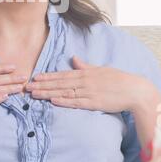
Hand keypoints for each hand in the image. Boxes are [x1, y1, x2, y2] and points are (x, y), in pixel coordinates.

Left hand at [25, 55, 147, 112]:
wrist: (133, 90)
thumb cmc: (117, 79)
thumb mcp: (99, 69)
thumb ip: (85, 66)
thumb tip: (74, 58)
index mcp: (84, 73)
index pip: (61, 74)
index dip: (47, 76)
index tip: (34, 77)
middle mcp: (83, 82)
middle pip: (59, 83)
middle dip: (42, 85)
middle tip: (27, 86)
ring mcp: (87, 92)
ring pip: (63, 92)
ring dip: (48, 93)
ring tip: (34, 94)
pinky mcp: (93, 103)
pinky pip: (75, 102)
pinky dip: (64, 101)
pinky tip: (53, 101)